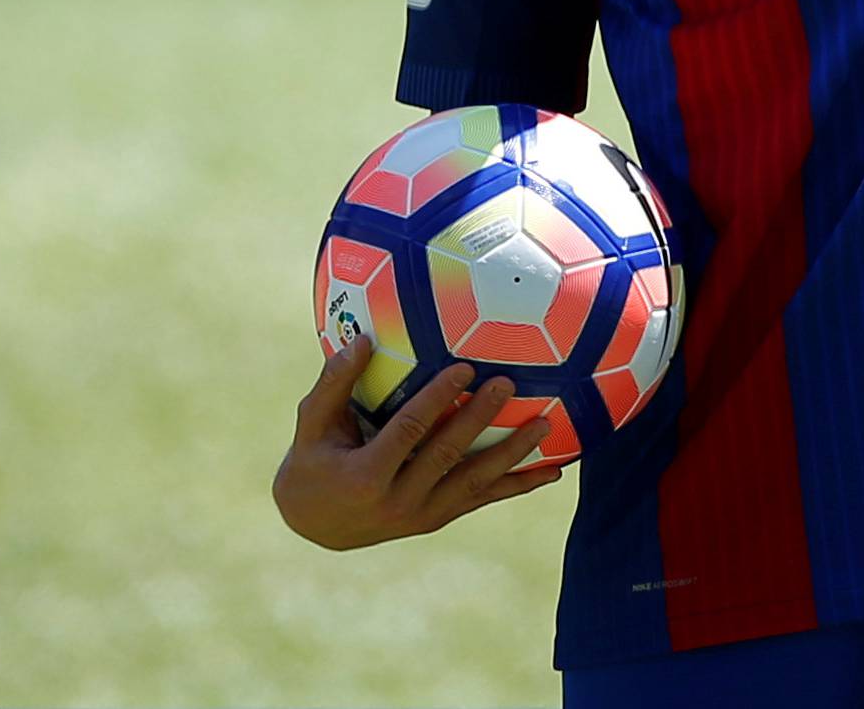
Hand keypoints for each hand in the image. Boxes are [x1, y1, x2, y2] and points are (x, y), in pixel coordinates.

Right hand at [272, 332, 563, 550]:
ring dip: (512, 455)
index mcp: (365, 477)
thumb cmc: (312, 461)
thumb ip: (334, 383)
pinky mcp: (438, 519)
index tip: (463, 368)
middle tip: (508, 383)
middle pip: (447, 456)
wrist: (315, 524)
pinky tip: (552, 471)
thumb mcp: (312, 424)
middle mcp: (398, 502)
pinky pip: (483, 500)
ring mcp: (421, 516)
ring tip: (544, 424)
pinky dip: (518, 486)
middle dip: (480, 419)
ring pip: (474, 483)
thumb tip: (360, 339)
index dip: (437, 400)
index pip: (409, 432)